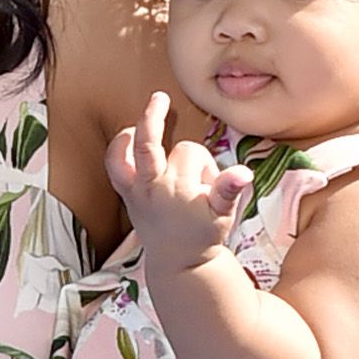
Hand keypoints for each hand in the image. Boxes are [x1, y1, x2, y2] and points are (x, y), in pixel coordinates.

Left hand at [105, 89, 241, 263]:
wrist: (178, 262)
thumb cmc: (203, 235)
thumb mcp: (223, 216)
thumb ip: (229, 191)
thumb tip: (243, 172)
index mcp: (176, 188)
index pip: (191, 151)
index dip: (203, 160)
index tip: (207, 180)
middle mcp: (152, 187)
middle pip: (148, 143)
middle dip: (153, 117)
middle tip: (160, 97)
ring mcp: (135, 191)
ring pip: (124, 154)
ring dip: (130, 136)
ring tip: (141, 123)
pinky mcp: (127, 195)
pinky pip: (114, 168)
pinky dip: (118, 151)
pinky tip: (127, 138)